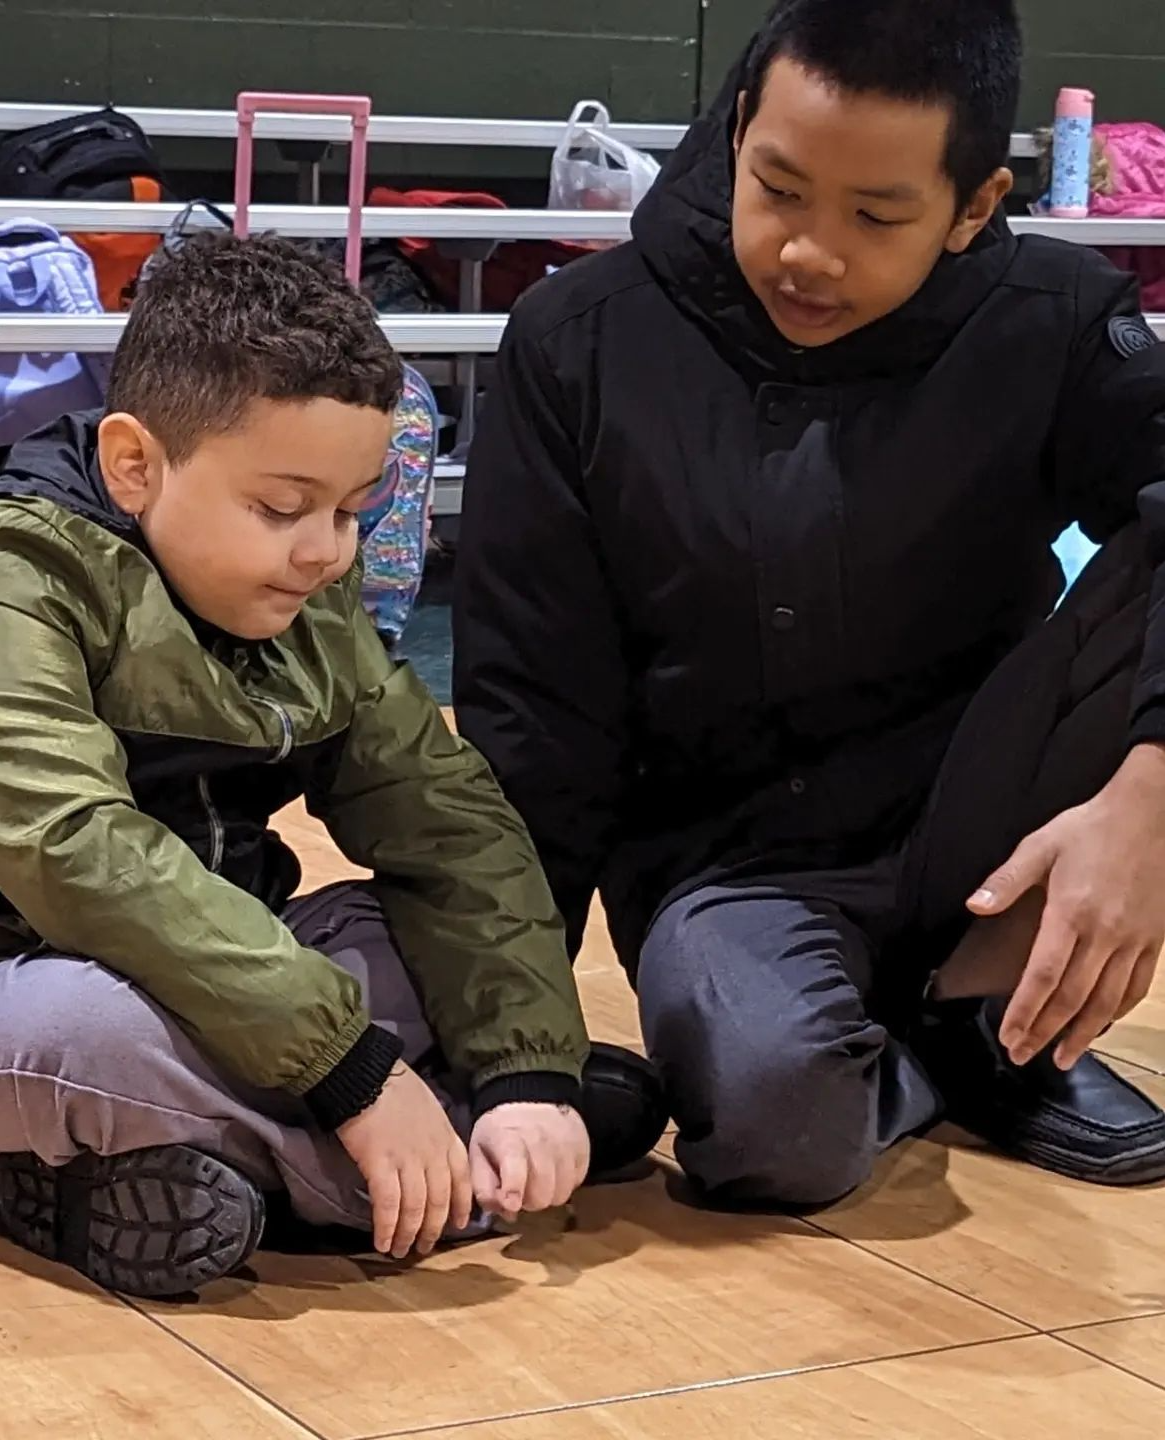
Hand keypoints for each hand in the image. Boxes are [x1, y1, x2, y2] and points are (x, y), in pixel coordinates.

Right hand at [337, 1060, 472, 1257]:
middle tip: (424, 1247)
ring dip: (408, 1234)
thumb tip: (431, 1152)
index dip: (460, 1206)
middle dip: (433, 1228)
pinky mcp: (381, 1164)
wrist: (367, 1073)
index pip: (462, 1179)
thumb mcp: (428, 1107)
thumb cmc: (394, 1086)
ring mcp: (408, 1159)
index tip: (457, 1225)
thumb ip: (434, 1133)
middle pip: (439, 1200)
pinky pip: (388, 1205)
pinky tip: (382, 1243)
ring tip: (401, 1251)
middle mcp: (432, 1153)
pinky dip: (386, 1227)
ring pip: (415, 1208)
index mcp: (446, 1137)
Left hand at [469, 1103, 590, 1219]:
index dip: (514, 1187)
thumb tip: (505, 1210)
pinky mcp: (582, 1148)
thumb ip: (483, 1187)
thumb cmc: (502, 1135)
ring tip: (537, 1182)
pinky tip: (552, 1174)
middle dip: (529, 1202)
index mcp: (508, 1137)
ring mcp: (564, 1142)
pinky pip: (576, 1184)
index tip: (512, 1204)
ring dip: (547, 1196)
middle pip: (541, 1191)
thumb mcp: (479, 1154)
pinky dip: (563, 1186)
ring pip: (561, 1193)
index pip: (515, 1164)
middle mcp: (540, 1137)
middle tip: (522, 1192)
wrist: (533, 1102)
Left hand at [968, 743, 1164, 1070]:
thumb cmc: (1090, 827)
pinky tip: (1103, 1026)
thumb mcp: (1040, 845)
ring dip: (1083, 1034)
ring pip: (1108, 1000)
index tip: (1010, 1036)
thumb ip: (1006, 880)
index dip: (1026, 1012)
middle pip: (1073, 997)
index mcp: (1071, 913)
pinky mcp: (1154, 940)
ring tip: (1063, 1058)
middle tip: (1023, 1056)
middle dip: (1045, 1032)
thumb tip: (975, 906)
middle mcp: (1104, 934)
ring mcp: (1133, 940)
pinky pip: (1138, 986)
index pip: (1044, 976)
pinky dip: (1118, 1012)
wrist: (1149, 813)